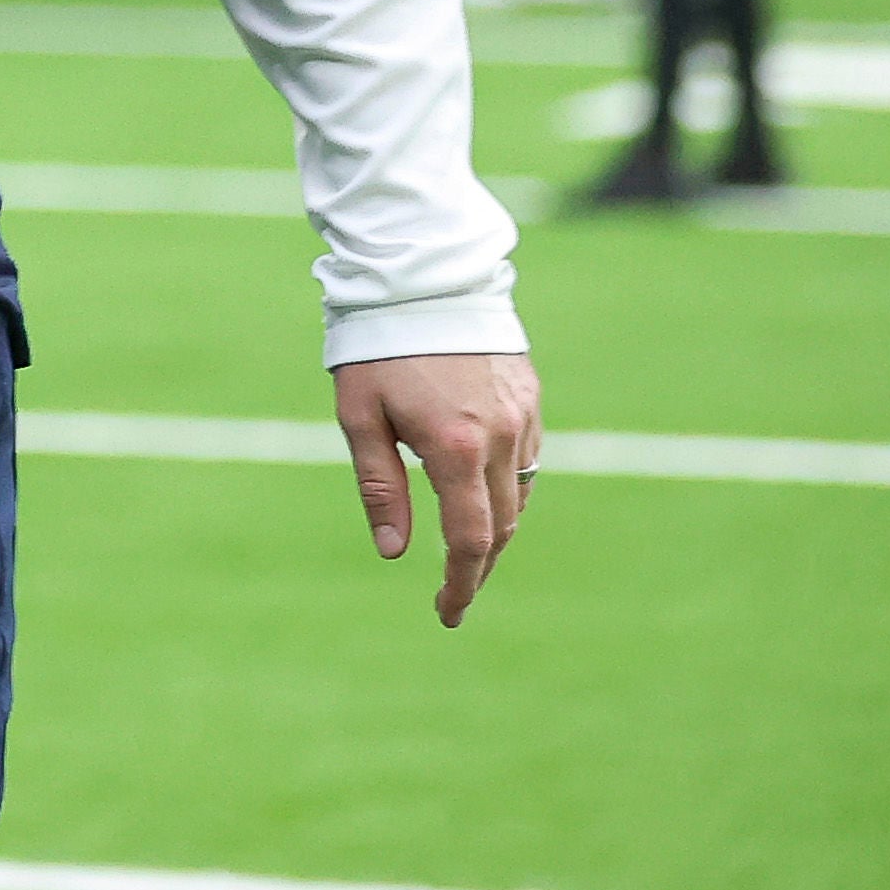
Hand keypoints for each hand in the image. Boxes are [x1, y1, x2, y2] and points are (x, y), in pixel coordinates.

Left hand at [334, 351, 540, 627]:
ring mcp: (522, 417)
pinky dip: (507, 487)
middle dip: (479, 566)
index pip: (470, 540)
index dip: (461, 583)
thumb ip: (379, 487)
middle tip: (454, 591)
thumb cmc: (376, 347)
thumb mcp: (360, 417)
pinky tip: (481, 493)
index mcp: (454, 448)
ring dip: (496, 528)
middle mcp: (499, 437)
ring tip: (465, 550)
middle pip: (501, 526)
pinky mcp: (529, 397)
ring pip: (519, 495)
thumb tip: (395, 552)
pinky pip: (526, 460)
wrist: (422, 277)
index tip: (447, 613)